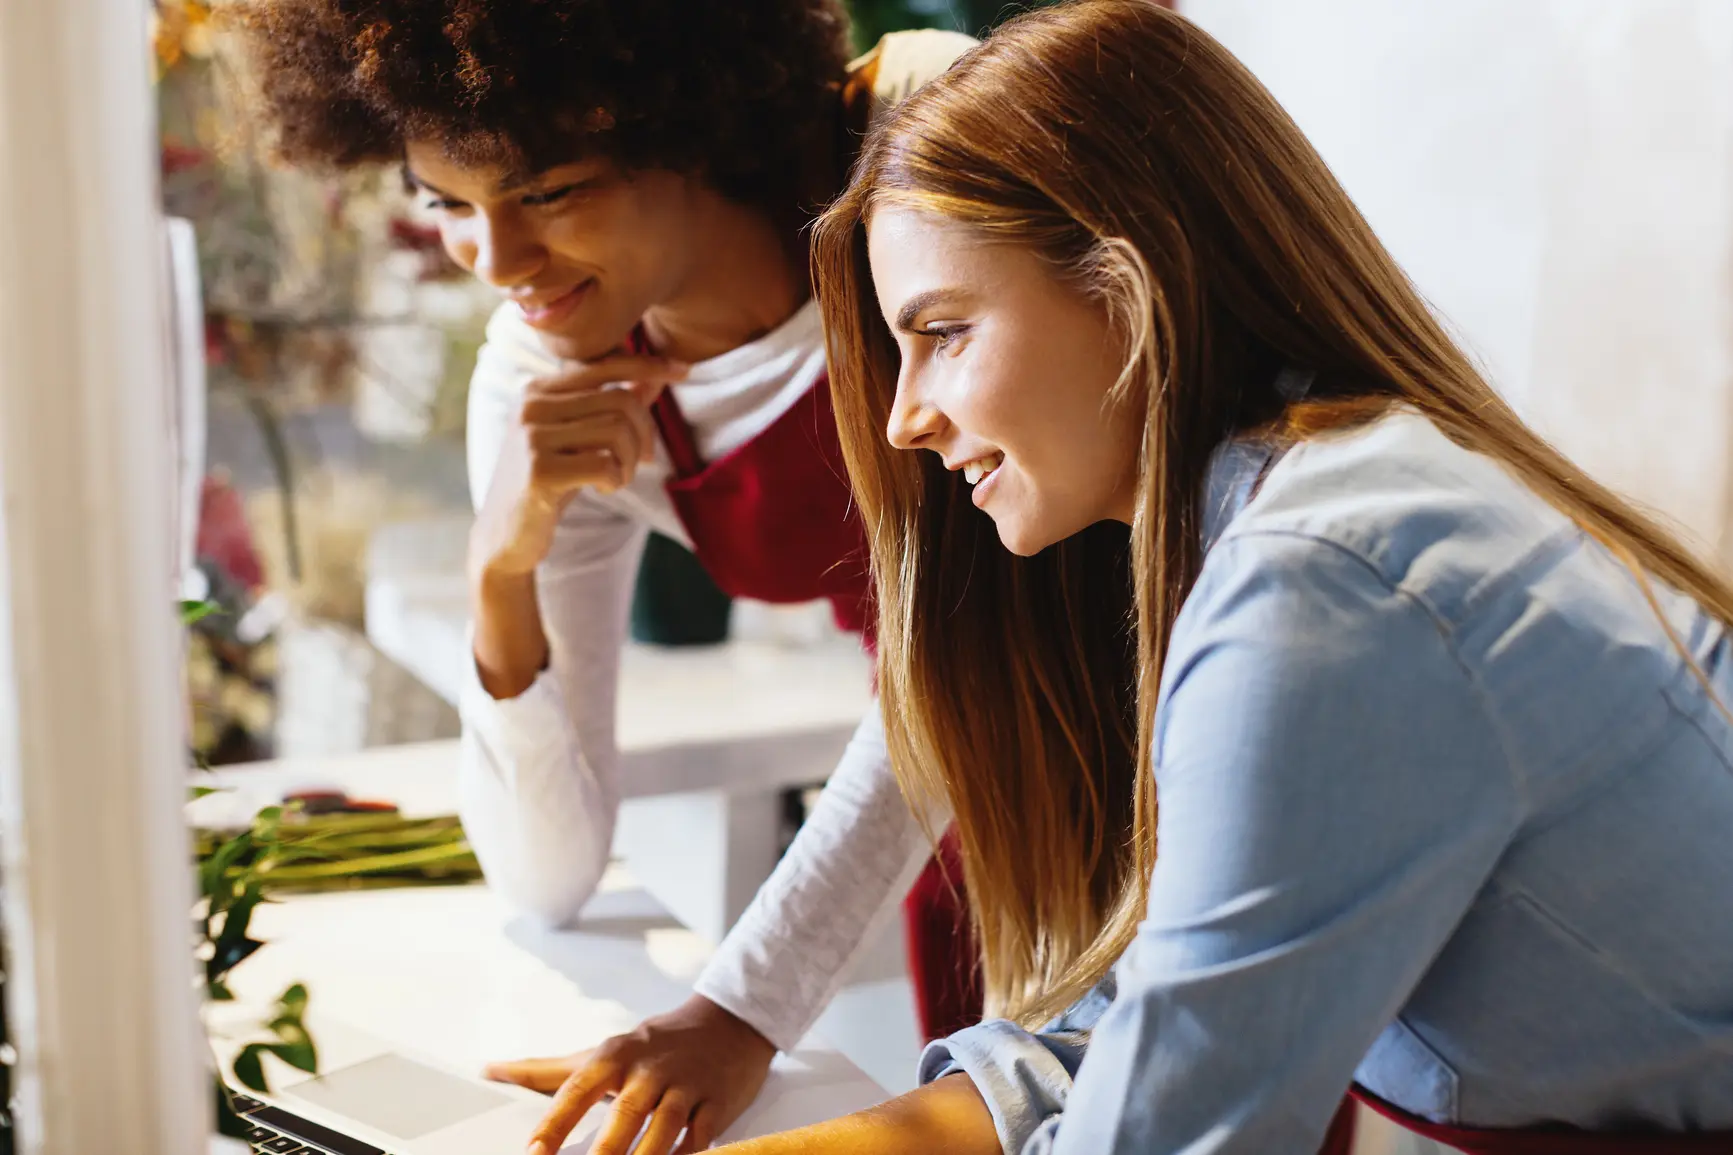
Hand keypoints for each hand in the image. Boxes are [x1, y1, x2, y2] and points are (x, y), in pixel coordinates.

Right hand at [472, 354, 687, 580]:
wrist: (506, 535)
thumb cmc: (549, 483)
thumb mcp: (581, 440)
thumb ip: (612, 407)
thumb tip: (654, 378)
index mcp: (538, 390)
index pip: (604, 365)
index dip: (647, 365)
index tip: (682, 369)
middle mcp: (531, 405)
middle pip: (620, 401)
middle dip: (644, 435)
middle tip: (642, 462)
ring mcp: (531, 436)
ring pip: (617, 431)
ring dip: (631, 462)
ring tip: (618, 478)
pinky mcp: (539, 470)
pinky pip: (605, 465)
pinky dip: (617, 480)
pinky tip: (602, 489)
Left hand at [490, 994, 777, 1154]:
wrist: (727, 1023)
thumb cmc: (654, 1044)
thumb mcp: (601, 1051)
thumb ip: (545, 1070)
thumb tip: (489, 1070)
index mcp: (616, 1055)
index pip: (578, 1089)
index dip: (554, 1123)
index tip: (533, 1152)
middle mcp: (650, 1068)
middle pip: (625, 1113)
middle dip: (606, 1150)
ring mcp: (687, 1085)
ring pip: (665, 1127)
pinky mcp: (717, 1103)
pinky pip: (701, 1136)